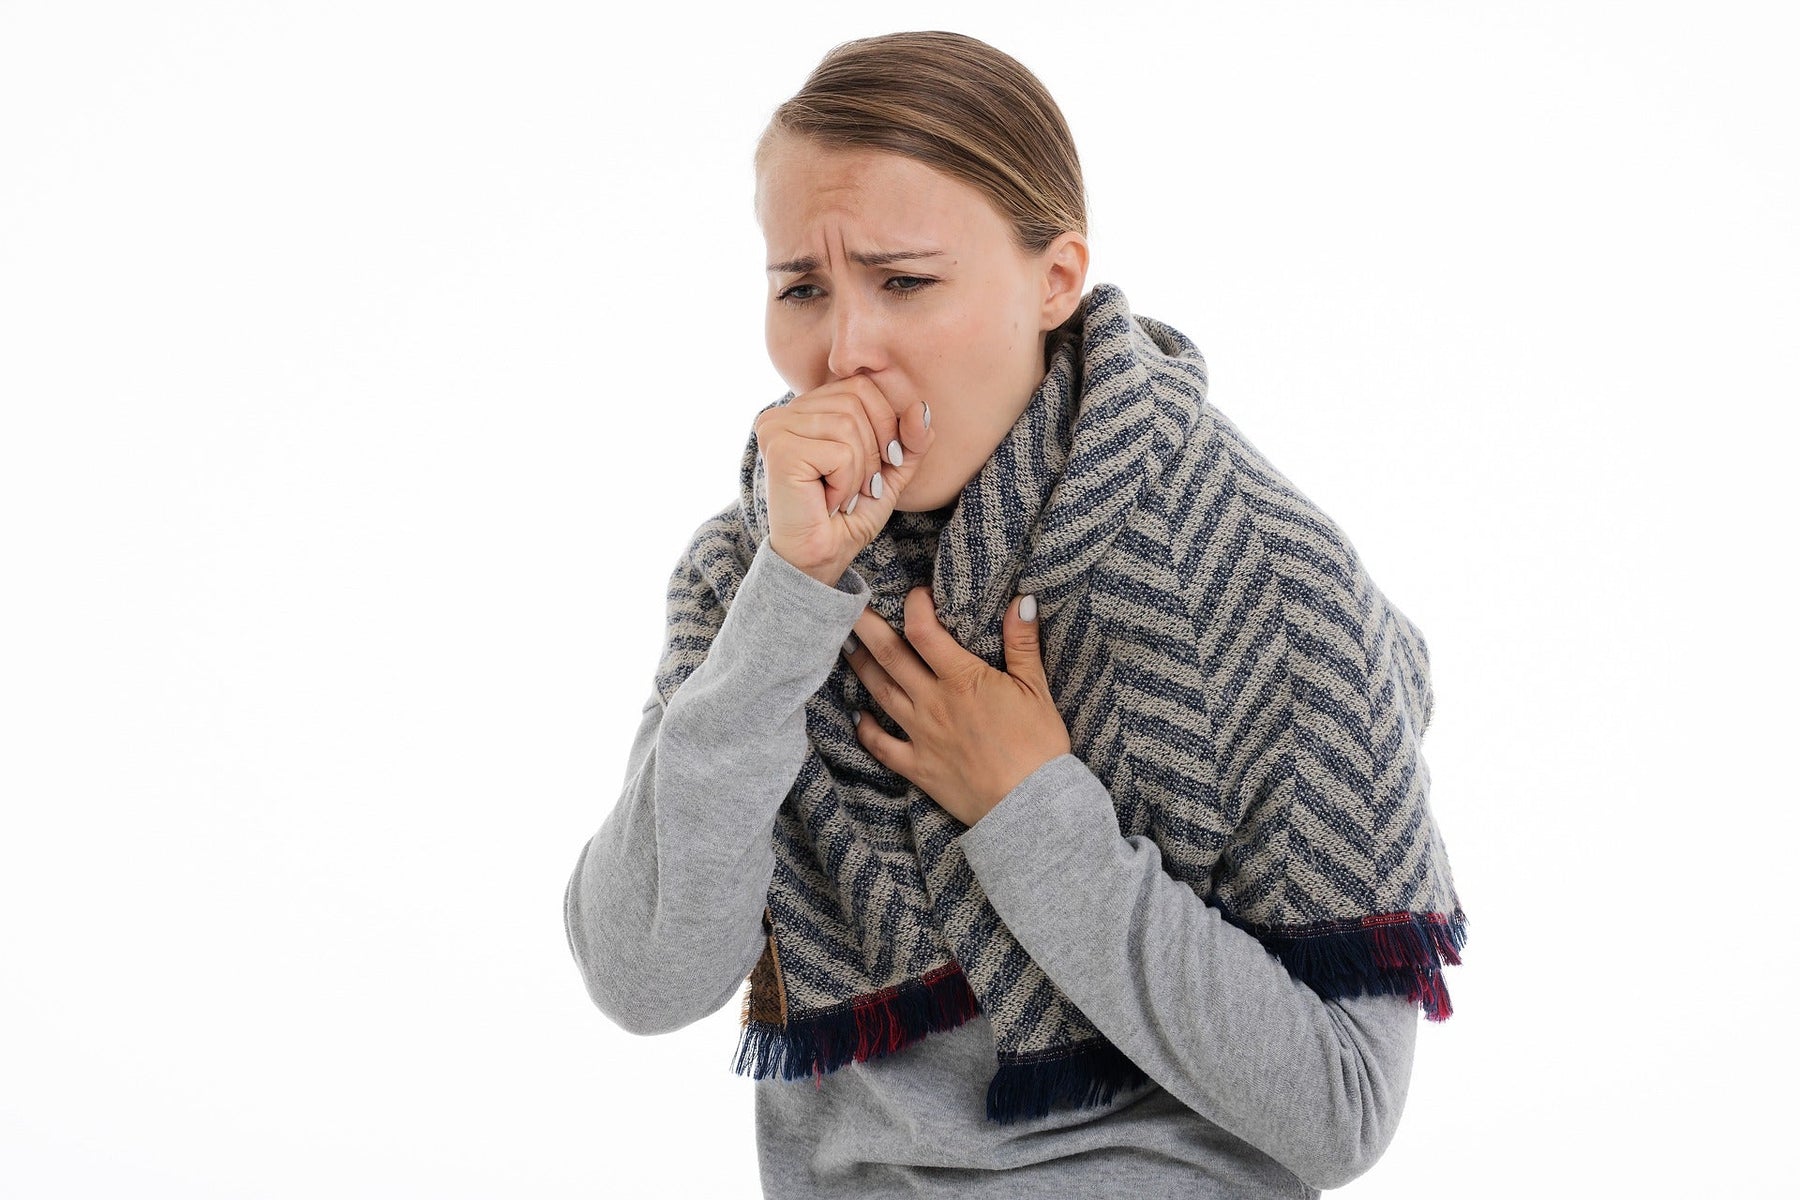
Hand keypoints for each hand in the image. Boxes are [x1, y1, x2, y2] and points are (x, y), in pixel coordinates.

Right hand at [755, 376, 935, 586]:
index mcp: (808, 408)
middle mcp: (785, 411)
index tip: (881, 465)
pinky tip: (827, 501)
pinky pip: (840, 452)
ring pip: (849, 426)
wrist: (821, 558)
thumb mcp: (890, 471)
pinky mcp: (779, 448)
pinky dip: (846, 484)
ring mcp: (777, 427)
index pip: (862, 385)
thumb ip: (909, 439)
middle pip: (857, 399)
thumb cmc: (848, 516)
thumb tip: (921, 408)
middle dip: (874, 449)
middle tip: (857, 486)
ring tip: (840, 495)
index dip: (885, 422)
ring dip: (859, 471)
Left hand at [841, 587, 1069, 826]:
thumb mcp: (1036, 689)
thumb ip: (1022, 643)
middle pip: (889, 655)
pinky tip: (858, 715)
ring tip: (846, 645)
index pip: (923, 630)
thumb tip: (1023, 599)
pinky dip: (865, 729)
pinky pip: (881, 746)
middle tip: (850, 605)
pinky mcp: (918, 767)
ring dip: (860, 666)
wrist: (1031, 807)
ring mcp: (920, 735)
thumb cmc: (1038, 747)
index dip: (914, 605)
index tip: (915, 594)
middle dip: (867, 626)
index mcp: (961, 680)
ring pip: (880, 693)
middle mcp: (932, 703)